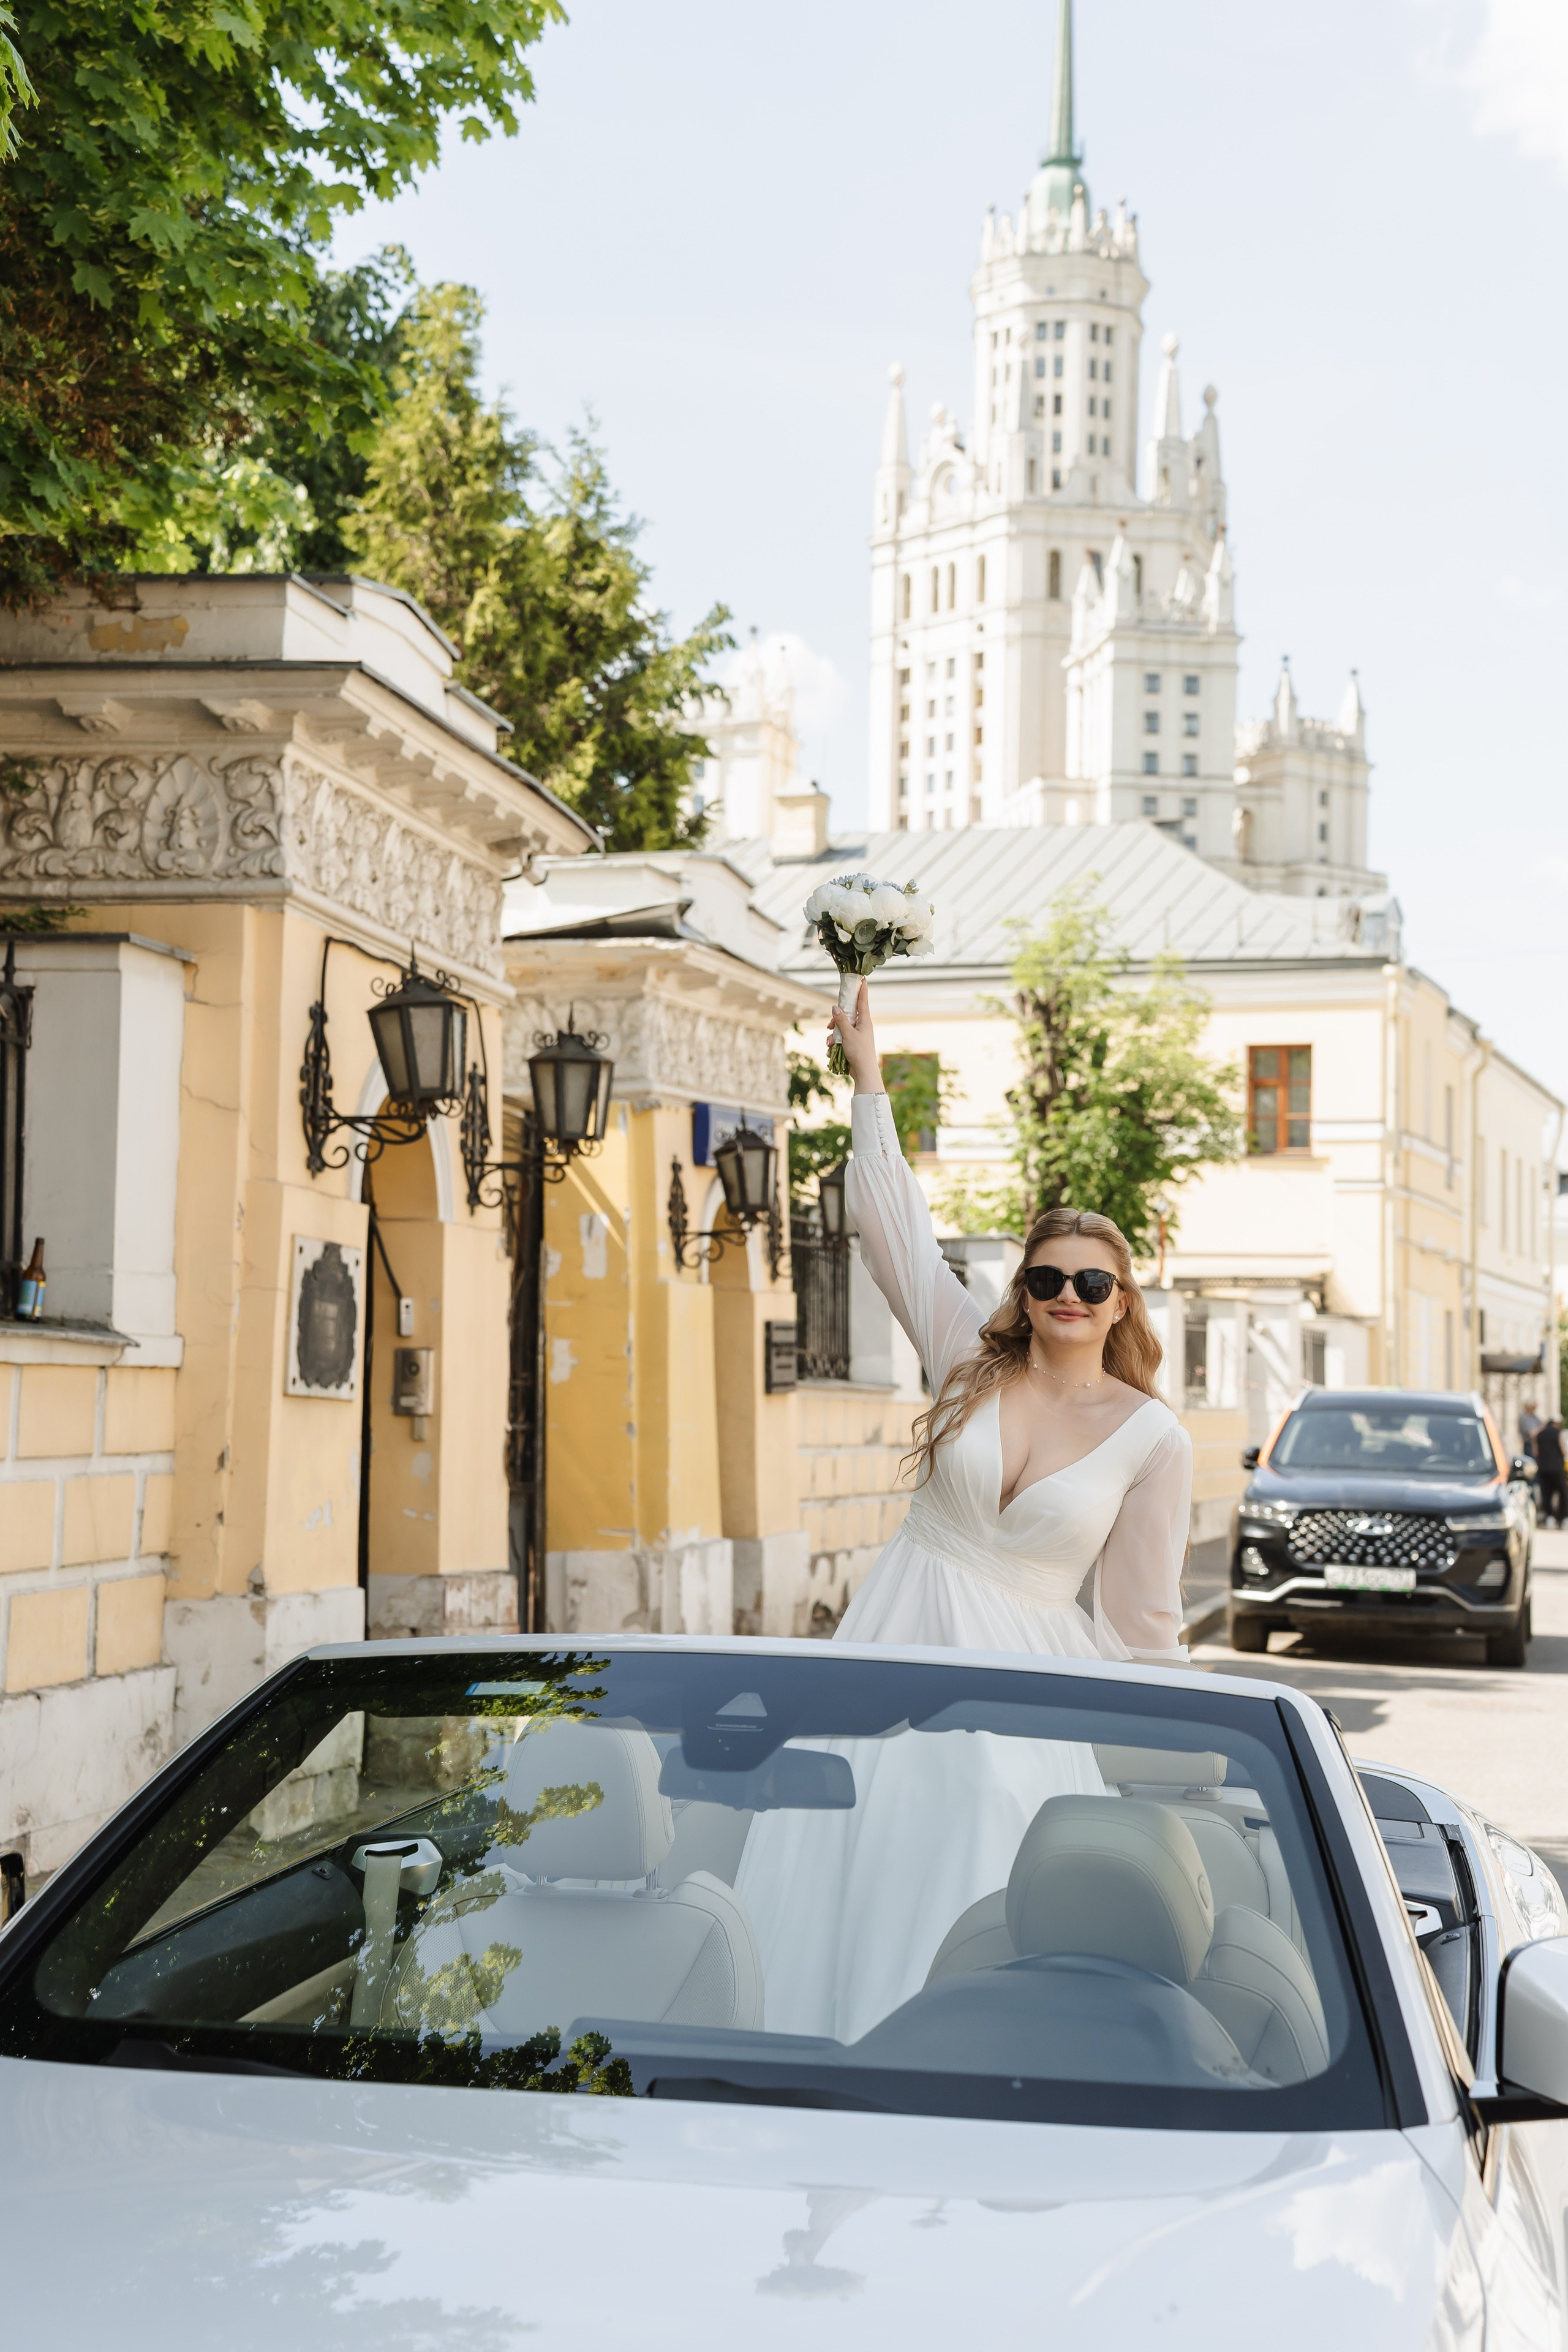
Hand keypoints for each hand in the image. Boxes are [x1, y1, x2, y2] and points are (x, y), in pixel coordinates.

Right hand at [829, 978, 882, 1093]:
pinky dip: (834, 1044)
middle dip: (835, 1021)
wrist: (863, 1072)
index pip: (863, 1001)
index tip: (862, 979)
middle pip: (847, 1015)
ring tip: (830, 1044)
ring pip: (841, 1028)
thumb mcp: (847, 1034)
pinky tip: (831, 1052)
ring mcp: (857, 1035)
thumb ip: (840, 1020)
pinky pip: (840, 1039)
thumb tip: (835, 1007)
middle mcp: (862, 1026)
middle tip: (830, 1026)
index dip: (862, 990)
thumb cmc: (859, 1051)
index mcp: (864, 1020)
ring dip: (832, 1036)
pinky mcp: (852, 1044)